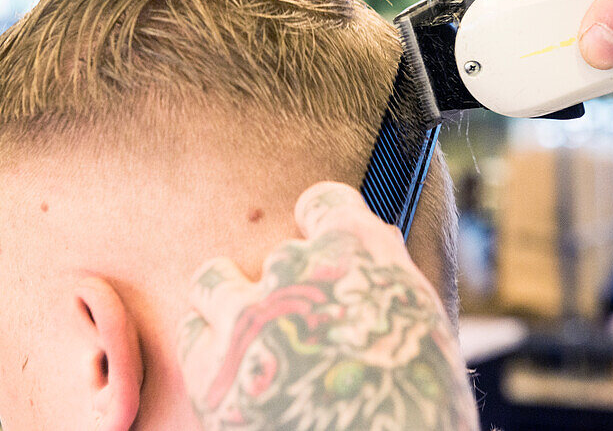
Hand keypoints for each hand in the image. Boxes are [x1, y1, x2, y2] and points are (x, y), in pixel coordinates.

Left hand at [178, 181, 478, 430]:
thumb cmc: (418, 409)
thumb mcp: (421, 329)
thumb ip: (382, 288)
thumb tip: (360, 276)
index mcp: (359, 250)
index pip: (323, 203)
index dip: (323, 223)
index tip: (320, 238)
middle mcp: (297, 269)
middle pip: (277, 253)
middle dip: (288, 282)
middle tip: (300, 319)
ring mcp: (247, 318)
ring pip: (215, 280)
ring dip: (229, 299)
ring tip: (251, 335)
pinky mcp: (211, 373)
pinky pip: (191, 335)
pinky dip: (209, 348)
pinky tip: (235, 372)